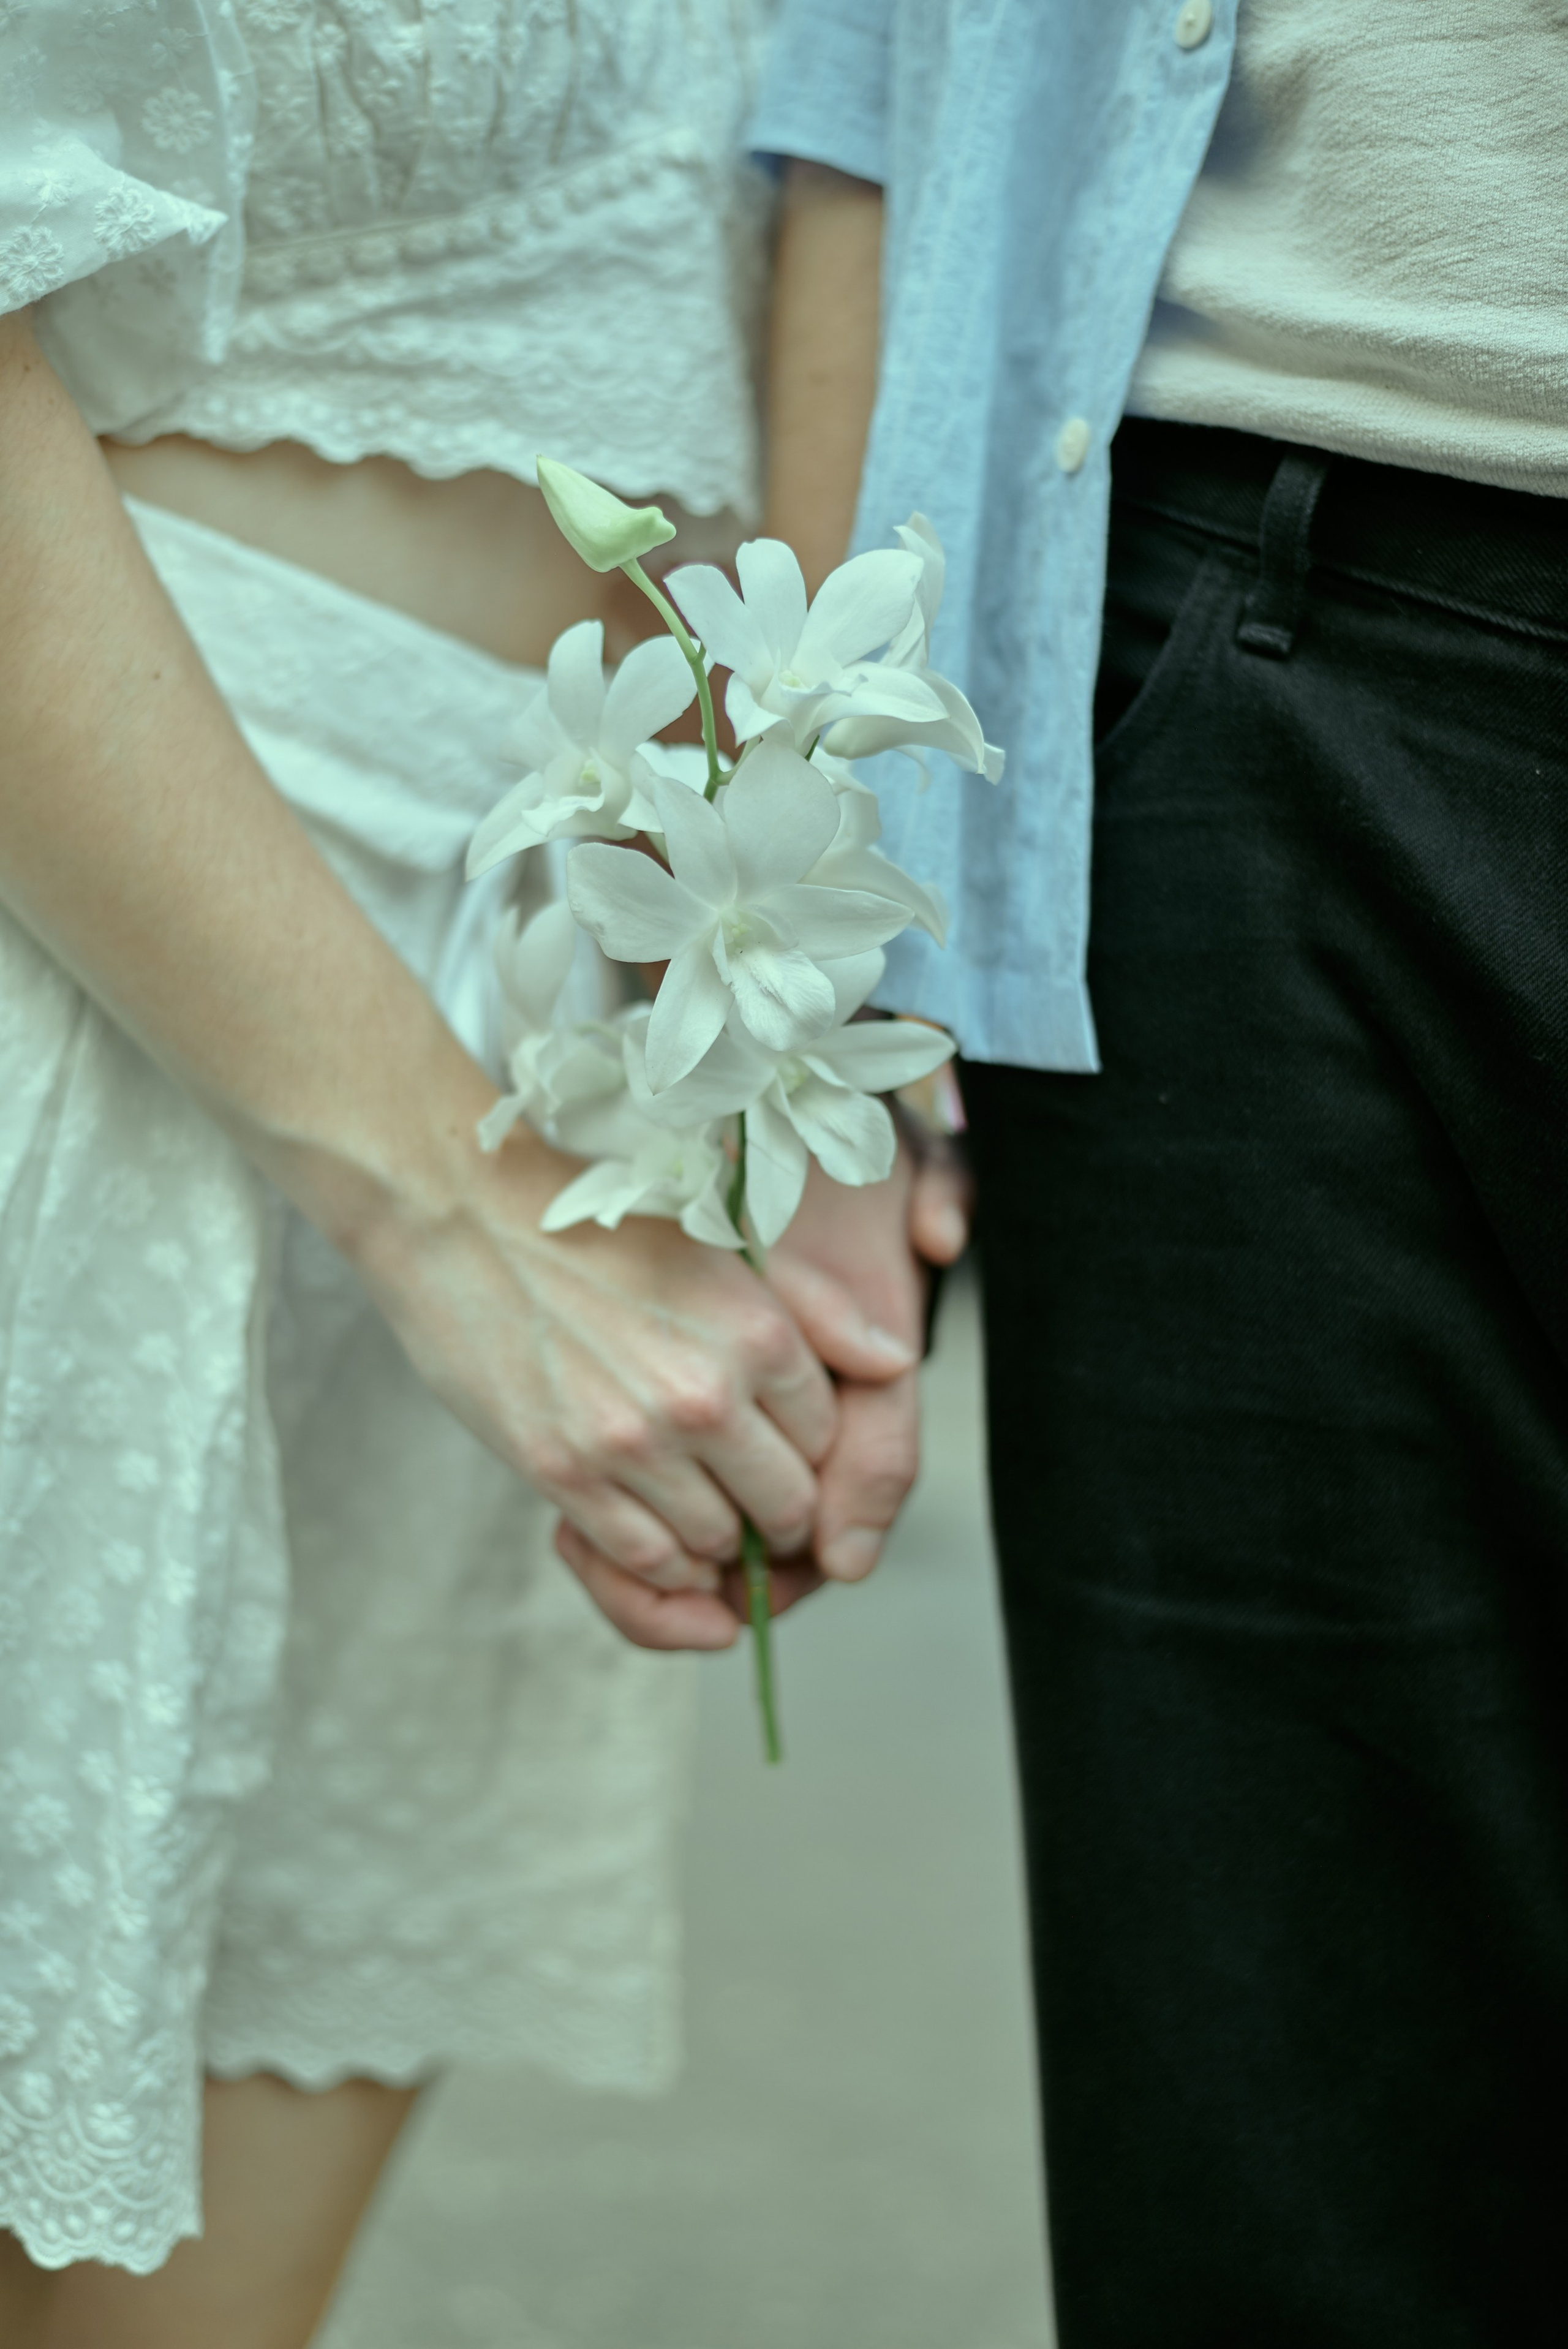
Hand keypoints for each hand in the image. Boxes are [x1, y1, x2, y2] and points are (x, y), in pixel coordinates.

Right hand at [539, 1146, 964, 1647]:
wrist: (462, 1213)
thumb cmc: (594, 1224)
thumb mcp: (721, 1248)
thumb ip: (815, 1314)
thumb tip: (899, 1361)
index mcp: (760, 1331)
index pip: (829, 1440)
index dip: (809, 1454)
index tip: (779, 1449)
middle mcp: (709, 1393)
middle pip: (787, 1507)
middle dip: (775, 1514)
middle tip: (744, 1496)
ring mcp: (636, 1440)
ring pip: (718, 1542)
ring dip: (715, 1540)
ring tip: (689, 1500)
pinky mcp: (566, 1473)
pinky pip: (644, 1558)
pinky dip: (660, 1563)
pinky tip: (650, 1525)